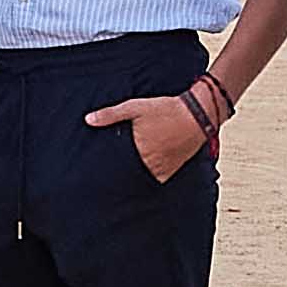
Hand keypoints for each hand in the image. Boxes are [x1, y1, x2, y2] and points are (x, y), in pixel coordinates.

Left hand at [86, 96, 208, 183]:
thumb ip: (111, 114)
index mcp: (138, 149)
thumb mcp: (135, 107)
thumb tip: (88, 119)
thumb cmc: (166, 110)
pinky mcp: (170, 171)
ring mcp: (161, 169)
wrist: (197, 115)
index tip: (96, 170)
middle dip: (118, 172)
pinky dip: (147, 176)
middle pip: (127, 174)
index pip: (116, 166)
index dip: (106, 168)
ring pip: (140, 178)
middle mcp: (150, 163)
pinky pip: (154, 179)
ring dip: (133, 175)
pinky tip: (142, 170)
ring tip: (124, 172)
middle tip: (105, 175)